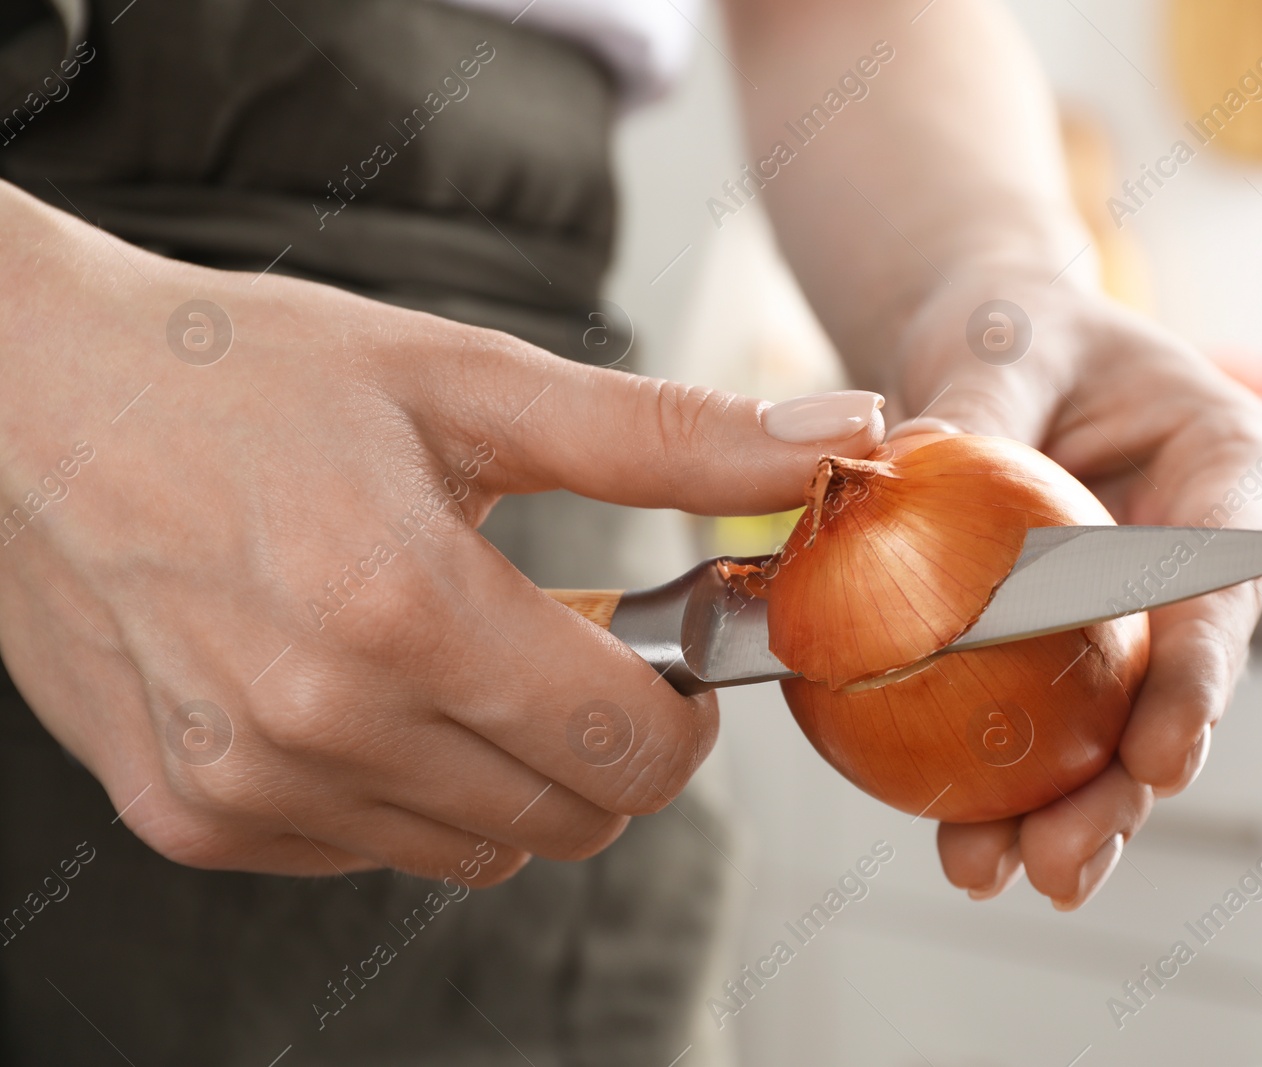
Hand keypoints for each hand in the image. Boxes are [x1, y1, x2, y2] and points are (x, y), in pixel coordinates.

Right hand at [0, 182, 883, 883]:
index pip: (631, 749)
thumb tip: (835, 439)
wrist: (24, 400)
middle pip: (570, 818)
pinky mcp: (193, 817)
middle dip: (611, 740)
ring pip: (480, 847)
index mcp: (403, 607)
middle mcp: (320, 722)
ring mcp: (247, 786)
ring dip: (511, 766)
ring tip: (458, 647)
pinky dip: (410, 787)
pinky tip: (367, 686)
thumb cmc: (244, 372)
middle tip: (570, 637)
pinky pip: (375, 850)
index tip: (669, 647)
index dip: (683, 708)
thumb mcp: (466, 379)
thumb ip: (664, 436)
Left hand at [887, 275, 1261, 907]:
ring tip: (1000, 871)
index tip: (1162, 755)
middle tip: (1062, 861)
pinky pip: (1044, 718)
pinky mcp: (1073, 649)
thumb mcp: (1002, 341)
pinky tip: (958, 839)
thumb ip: (973, 408)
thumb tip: (894, 474)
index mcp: (1228, 465)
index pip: (1219, 577)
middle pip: (1176, 685)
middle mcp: (1200, 557)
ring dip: (1064, 808)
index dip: (1196, 676)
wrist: (1000, 353)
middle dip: (1124, 787)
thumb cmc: (1021, 327)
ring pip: (1114, 725)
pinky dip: (1004, 780)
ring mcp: (1141, 614)